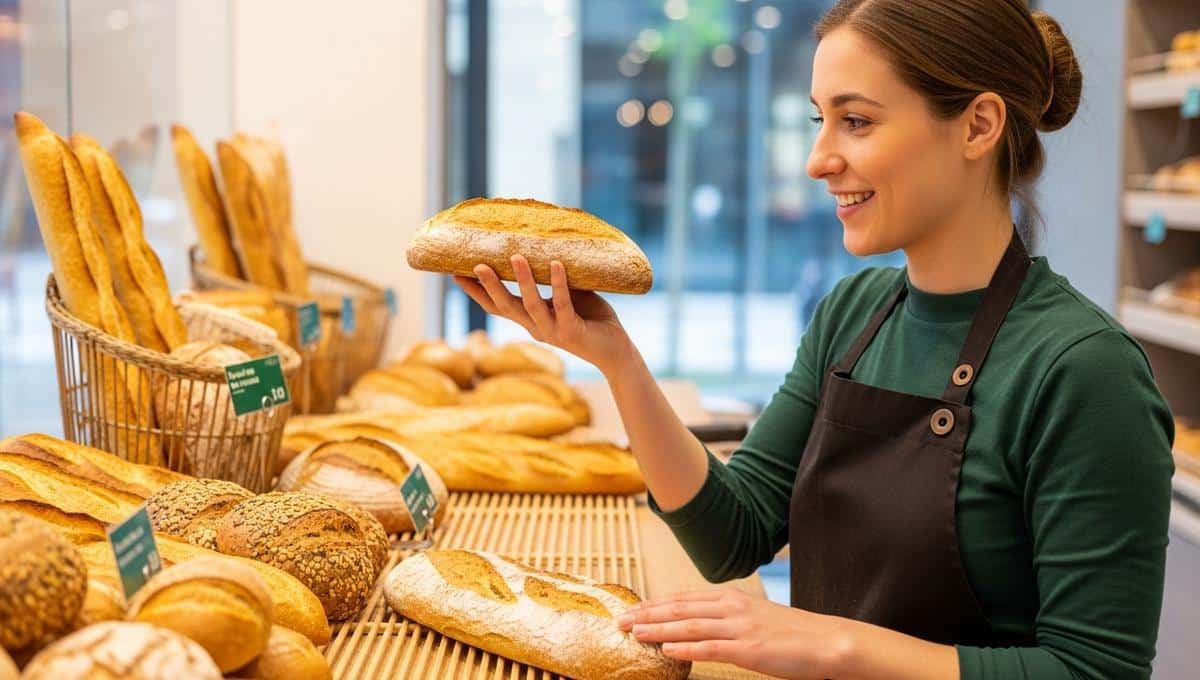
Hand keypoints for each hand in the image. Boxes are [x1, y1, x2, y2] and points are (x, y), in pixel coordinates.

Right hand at [453, 255, 633, 375]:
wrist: (617, 352)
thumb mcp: (568, 295)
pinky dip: (558, 284)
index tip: (454, 274)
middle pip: (505, 307)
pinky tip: (556, 264)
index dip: (476, 292)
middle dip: (489, 287)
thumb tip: (545, 246)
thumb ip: (553, 278)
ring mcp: (553, 331)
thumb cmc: (592, 320)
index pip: (497, 306)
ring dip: (523, 281)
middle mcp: (536, 327)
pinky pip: (563, 305)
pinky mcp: (572, 332)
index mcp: (531, 320)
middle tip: (474, 265)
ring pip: (531, 305)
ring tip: (515, 257)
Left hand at [616, 589, 856, 679]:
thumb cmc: (791, 633)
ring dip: (658, 629)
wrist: (827, 640)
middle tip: (620, 620)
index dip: (654, 604)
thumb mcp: (754, 616)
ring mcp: (739, 627)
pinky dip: (685, 648)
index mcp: (731, 598)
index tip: (631, 609)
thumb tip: (697, 624)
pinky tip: (667, 650)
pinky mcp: (749, 648)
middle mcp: (731, 608)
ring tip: (634, 632)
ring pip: (688, 626)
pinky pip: (710, 647)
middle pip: (679, 609)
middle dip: (647, 614)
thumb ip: (726, 617)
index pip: (683, 599)